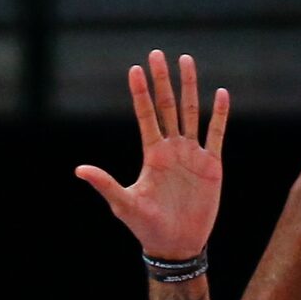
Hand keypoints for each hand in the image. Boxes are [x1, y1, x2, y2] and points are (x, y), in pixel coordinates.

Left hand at [76, 51, 228, 259]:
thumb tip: (79, 170)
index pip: (146, 115)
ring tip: (187, 60)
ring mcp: (192, 154)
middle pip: (167, 106)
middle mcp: (172, 148)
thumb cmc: (147, 227)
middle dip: (162, 80)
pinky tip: (221, 93)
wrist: (176, 245)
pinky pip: (216, 134)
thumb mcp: (124, 204)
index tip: (135, 69)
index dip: (140, 93)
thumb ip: (105, 184)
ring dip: (189, 87)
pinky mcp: (211, 165)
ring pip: (191, 112)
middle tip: (157, 54)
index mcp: (152, 154)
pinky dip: (220, 115)